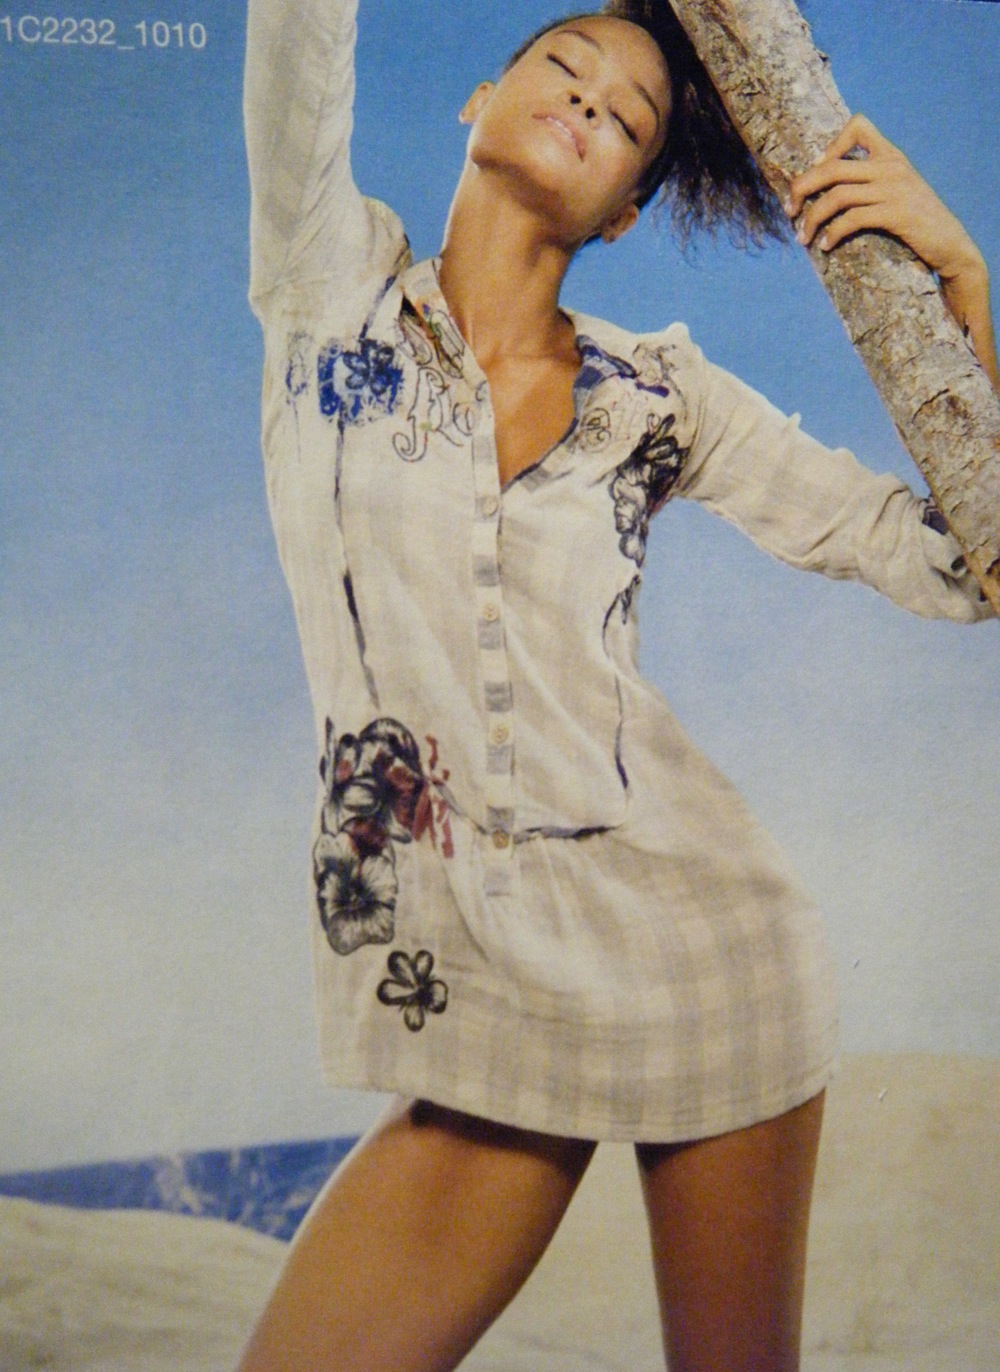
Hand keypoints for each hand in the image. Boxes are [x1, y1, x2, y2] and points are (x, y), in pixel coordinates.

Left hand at [786, 113, 996, 388]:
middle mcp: (891, 167)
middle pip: (831, 167)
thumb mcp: (897, 191)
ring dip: (811, 218)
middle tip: (789, 210)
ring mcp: (893, 189)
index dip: (831, 144)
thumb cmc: (917, 222)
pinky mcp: (895, 214)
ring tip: (802, 237)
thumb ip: (871, 182)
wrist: (951, 245)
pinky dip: (832, 234)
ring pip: (836, 196)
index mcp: (891, 155)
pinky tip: (826, 246)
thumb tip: (829, 190)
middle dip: (802, 188)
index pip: (858, 125)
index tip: (817, 169)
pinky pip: (851, 220)